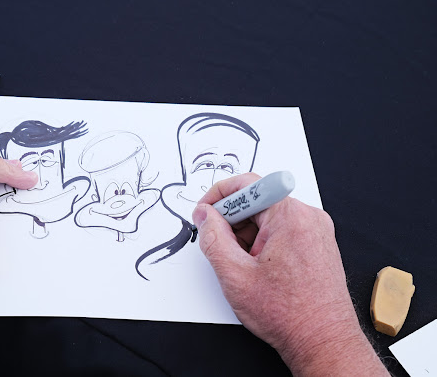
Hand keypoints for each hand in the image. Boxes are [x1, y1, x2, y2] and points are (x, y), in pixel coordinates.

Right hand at [192, 173, 387, 375]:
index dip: (218, 196)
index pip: (247, 184)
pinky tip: (259, 270)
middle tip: (222, 250)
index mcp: (290, 216)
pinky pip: (282, 231)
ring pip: (268, 219)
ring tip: (246, 268)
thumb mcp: (234, 274)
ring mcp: (315, 231)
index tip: (204, 211)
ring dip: (247, 237)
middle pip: (257, 202)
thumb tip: (204, 215)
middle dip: (233, 223)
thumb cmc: (289, 314)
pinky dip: (263, 245)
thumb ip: (212, 237)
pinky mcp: (317, 244)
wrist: (323, 342)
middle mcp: (308, 218)